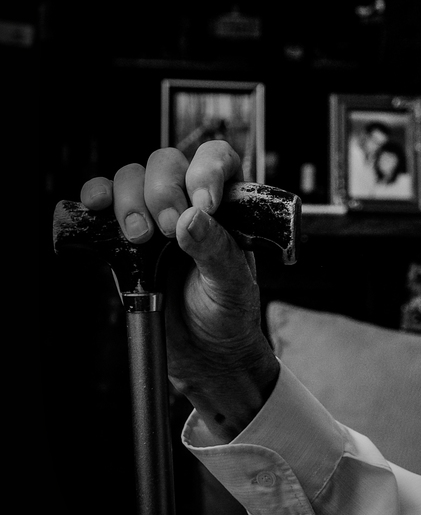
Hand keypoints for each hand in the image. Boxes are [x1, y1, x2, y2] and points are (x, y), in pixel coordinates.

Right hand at [80, 141, 278, 439]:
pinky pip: (99, 203)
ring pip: (131, 177)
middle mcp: (188, 203)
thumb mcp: (233, 286)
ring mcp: (152, 217)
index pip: (217, 159)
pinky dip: (92, 198)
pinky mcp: (121, 239)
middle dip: (162, 190)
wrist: (204, 354)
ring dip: (128, 199)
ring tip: (140, 238)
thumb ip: (217, 251)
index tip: (202, 203)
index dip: (205, 169)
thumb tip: (192, 217)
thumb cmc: (229, 316)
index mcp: (227, 206)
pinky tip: (95, 207)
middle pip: (166, 162)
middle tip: (167, 231)